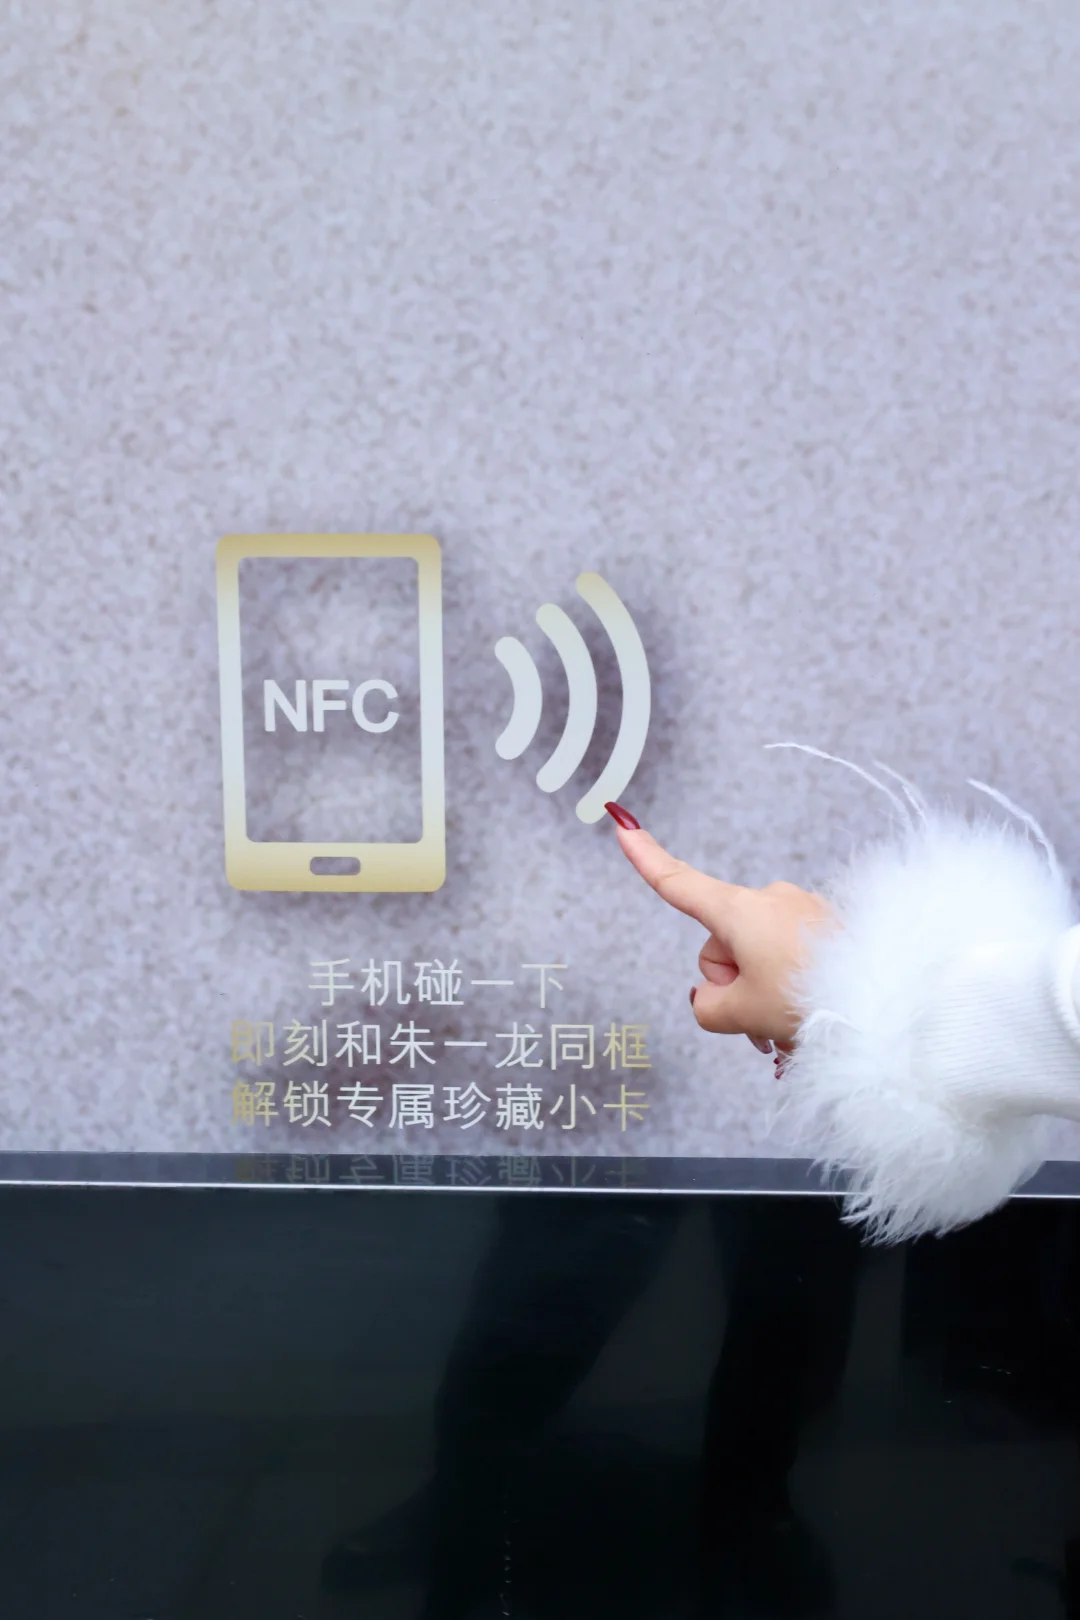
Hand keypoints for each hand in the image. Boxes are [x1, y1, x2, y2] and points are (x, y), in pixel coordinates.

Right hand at [605, 804, 834, 1050]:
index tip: (623, 826)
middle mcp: (769, 900)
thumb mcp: (742, 1013)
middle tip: (761, 1020)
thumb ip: (708, 1008)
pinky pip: (790, 955)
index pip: (680, 884)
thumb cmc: (810, 999)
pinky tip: (810, 1015)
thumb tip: (712, 1000)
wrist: (886, 1003)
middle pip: (722, 946)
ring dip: (765, 992)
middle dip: (733, 985)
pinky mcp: (829, 925)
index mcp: (739, 912)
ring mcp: (801, 910)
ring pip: (758, 956)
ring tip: (792, 1026)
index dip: (646, 859)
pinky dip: (791, 986)